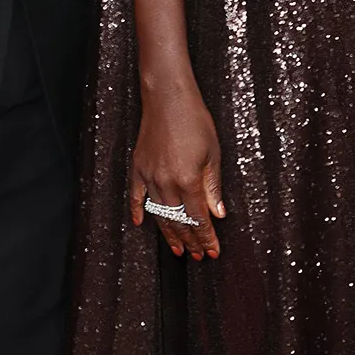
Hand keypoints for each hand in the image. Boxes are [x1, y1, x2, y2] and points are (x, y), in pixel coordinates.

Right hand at [130, 81, 224, 259]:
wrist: (168, 98)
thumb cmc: (195, 121)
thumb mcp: (212, 154)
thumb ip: (213, 187)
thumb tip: (218, 214)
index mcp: (188, 180)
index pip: (199, 218)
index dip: (207, 237)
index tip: (213, 251)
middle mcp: (166, 183)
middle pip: (179, 221)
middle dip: (191, 240)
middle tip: (198, 256)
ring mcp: (149, 176)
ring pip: (159, 214)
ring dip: (169, 234)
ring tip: (178, 249)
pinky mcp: (138, 167)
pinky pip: (136, 195)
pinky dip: (138, 211)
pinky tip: (140, 224)